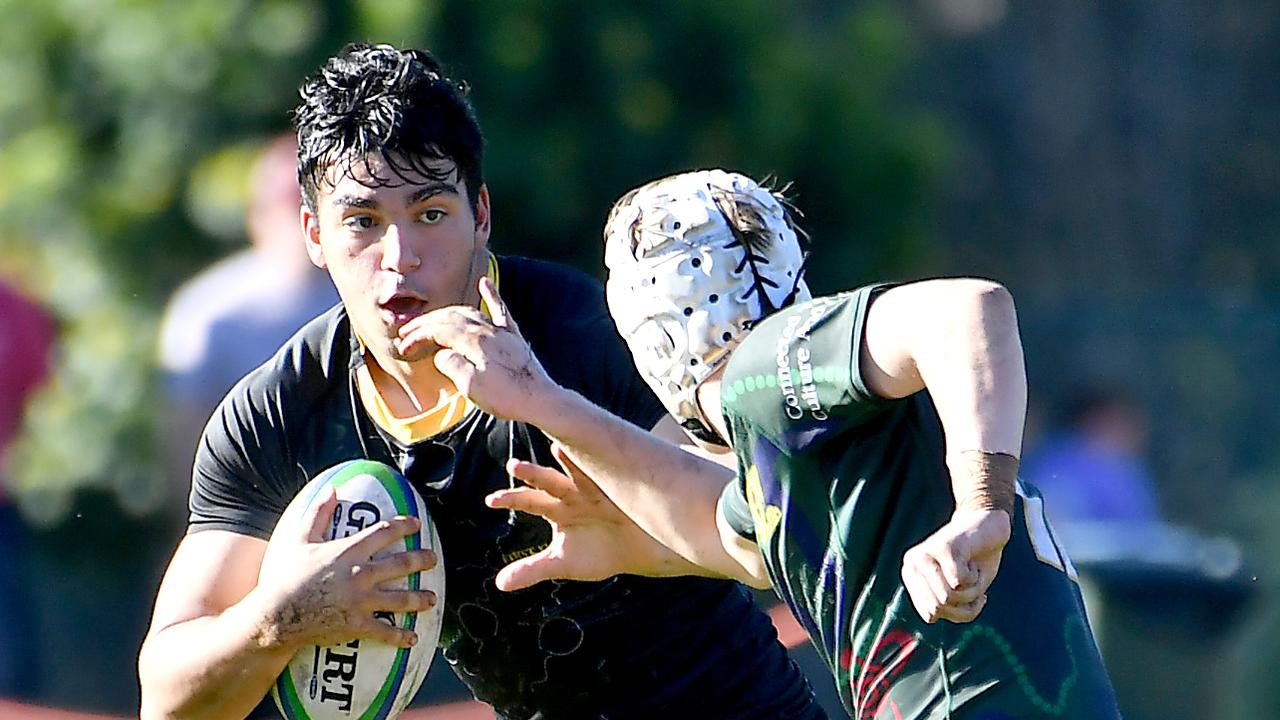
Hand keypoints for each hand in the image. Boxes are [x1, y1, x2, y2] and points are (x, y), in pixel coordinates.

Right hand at [255, 487, 437, 649]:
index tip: (417, 524)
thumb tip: (332, 489)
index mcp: (349, 551)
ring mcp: (362, 602)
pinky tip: (412, 638)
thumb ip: (318, 513)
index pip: (385, 532)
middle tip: (433, 559)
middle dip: (422, 560)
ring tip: (431, 599)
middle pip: (402, 563)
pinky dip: (401, 636)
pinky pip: (386, 631)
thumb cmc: (284, 576)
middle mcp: (361, 574)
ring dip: (420, 599)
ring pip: (401, 599)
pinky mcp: (358, 626)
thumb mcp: (298, 539)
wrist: (275, 616)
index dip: (404, 526)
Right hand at [395, 277, 558, 421]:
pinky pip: (500, 309)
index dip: (418, 336)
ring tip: (431, 319)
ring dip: (447, 313)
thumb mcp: (470, 387)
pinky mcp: (513, 336)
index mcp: (474, 341)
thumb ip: (451, 366)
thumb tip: (442, 355)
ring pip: (469, 312)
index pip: (439, 330)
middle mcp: (487, 329)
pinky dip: (491, 294)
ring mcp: (501, 331)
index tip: (404, 346)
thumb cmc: (506, 396)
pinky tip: (485, 283)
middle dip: (426, 324)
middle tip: (407, 333)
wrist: (541, 400)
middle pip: (450, 317)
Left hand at [485, 445, 688, 590]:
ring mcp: (598, 488)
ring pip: (579, 473)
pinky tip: (599, 454)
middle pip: (549, 482)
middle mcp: (573, 493)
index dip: (511, 500)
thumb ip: (531, 570)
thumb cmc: (601, 554)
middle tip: (514, 465)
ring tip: (557, 448)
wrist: (643, 552)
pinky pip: (613, 475)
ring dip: (569, 461)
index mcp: (558, 508)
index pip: (529, 501)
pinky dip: (606, 467)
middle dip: (533, 474)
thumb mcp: (563, 563)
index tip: (490, 501)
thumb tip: (499, 585)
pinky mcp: (623, 489)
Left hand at [900, 508, 1009, 622]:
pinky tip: (973, 559)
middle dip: (964, 603)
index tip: (963, 590)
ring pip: (949, 596)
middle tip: (971, 580)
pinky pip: (960, 582)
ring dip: (972, 590)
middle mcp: (912, 563)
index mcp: (910, 575)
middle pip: (938, 608)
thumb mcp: (961, 594)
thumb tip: (934, 611)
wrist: (989, 525)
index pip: (930, 615)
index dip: (955, 611)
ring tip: (972, 569)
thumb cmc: (974, 562)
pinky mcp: (943, 547)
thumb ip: (946, 609)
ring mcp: (925, 553)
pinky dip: (975, 577)